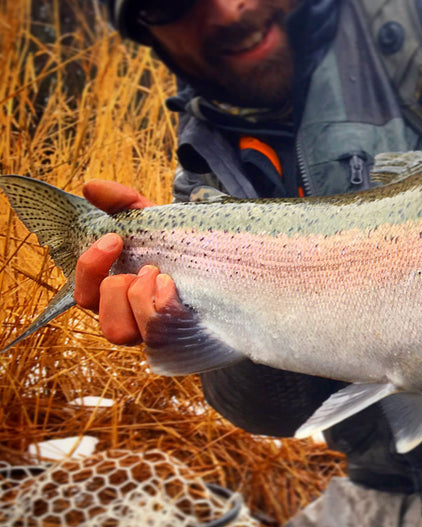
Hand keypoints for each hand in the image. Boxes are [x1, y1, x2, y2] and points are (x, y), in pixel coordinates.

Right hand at [73, 180, 177, 344]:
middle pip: (106, 323)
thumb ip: (124, 204)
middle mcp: (135, 320)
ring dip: (139, 302)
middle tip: (149, 267)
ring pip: (125, 335)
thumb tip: (90, 187)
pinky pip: (161, 338)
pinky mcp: (181, 340)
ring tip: (164, 279)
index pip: (85, 296)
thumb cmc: (184, 246)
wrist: (231, 263)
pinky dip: (163, 311)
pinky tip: (177, 291)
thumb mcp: (155, 221)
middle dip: (120, 289)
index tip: (114, 239)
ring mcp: (158, 334)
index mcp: (120, 295)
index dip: (91, 268)